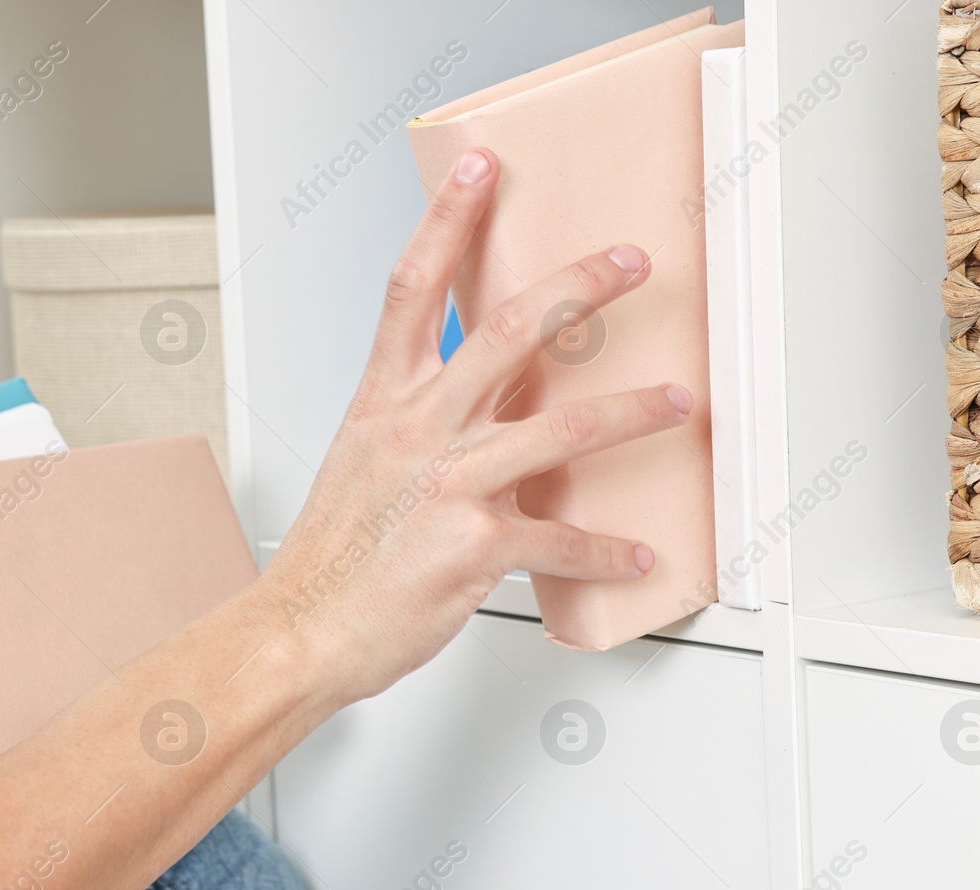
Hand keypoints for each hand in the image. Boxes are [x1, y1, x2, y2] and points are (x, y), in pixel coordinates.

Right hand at [260, 147, 691, 706]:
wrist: (302, 630)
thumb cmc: (332, 557)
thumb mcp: (362, 464)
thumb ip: (421, 424)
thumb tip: (479, 403)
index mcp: (384, 403)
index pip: (413, 287)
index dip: (448, 219)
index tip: (483, 170)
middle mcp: (418, 430)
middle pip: (508, 331)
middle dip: (582, 286)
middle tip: (630, 262)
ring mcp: (449, 484)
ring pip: (564, 427)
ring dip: (635, 411)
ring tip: (678, 401)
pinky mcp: (475, 545)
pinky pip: (562, 539)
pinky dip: (607, 549)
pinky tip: (635, 553)